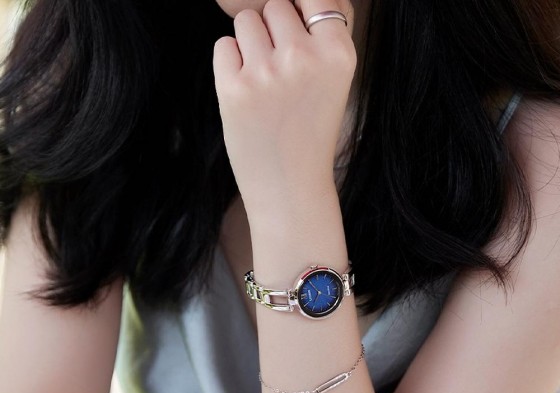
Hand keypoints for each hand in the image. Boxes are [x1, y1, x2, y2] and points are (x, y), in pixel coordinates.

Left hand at [213, 0, 356, 220]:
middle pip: (275, 6)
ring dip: (250, 45)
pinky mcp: (234, 89)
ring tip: (263, 84)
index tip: (296, 33)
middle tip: (280, 72)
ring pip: (246, 22)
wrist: (290, 187)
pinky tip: (246, 94)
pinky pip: (224, 46)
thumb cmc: (311, 134)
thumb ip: (326, 35)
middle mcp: (303, 58)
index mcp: (338, 54)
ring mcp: (267, 73)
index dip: (301, 11)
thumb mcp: (336, 82)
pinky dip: (230, 64)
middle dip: (274, 31)